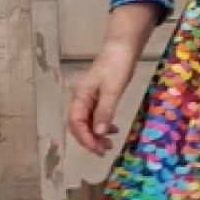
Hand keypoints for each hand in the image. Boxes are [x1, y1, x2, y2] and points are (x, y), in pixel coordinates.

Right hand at [68, 40, 136, 155]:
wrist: (122, 47)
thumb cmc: (117, 65)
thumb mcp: (113, 89)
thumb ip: (105, 111)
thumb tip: (99, 133)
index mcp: (81, 96)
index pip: (76, 122)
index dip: (85, 138)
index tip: (97, 150)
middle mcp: (81, 98)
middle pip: (79, 125)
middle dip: (89, 140)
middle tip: (104, 151)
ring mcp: (89, 98)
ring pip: (87, 122)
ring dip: (96, 135)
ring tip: (109, 145)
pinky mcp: (98, 96)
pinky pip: (95, 116)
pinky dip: (102, 126)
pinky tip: (112, 130)